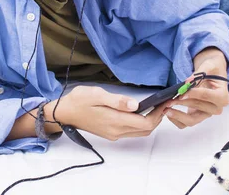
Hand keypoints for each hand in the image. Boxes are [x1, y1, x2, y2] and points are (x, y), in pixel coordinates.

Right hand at [56, 86, 171, 140]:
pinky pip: (132, 131)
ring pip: (140, 132)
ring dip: (151, 121)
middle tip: (164, 102)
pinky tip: (143, 112)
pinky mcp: (111, 133)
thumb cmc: (79, 101)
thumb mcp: (97, 95)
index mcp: (115, 121)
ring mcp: (114, 134)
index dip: (158, 113)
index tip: (165, 101)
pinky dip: (142, 123)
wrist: (63, 113)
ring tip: (157, 106)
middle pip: (146, 129)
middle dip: (158, 117)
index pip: (145, 122)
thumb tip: (136, 105)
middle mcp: (116, 131)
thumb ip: (117, 101)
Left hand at [165, 54, 228, 128]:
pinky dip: (176, 119)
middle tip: (169, 99)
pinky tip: (168, 111)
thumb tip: (187, 82)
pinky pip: (186, 123)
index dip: (194, 94)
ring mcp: (206, 114)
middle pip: (198, 107)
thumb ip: (199, 74)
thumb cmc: (213, 69)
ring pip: (191, 120)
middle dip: (182, 103)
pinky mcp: (197, 116)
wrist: (213, 74)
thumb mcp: (209, 66)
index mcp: (223, 96)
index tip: (181, 93)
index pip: (207, 96)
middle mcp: (216, 108)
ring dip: (178, 114)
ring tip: (166, 108)